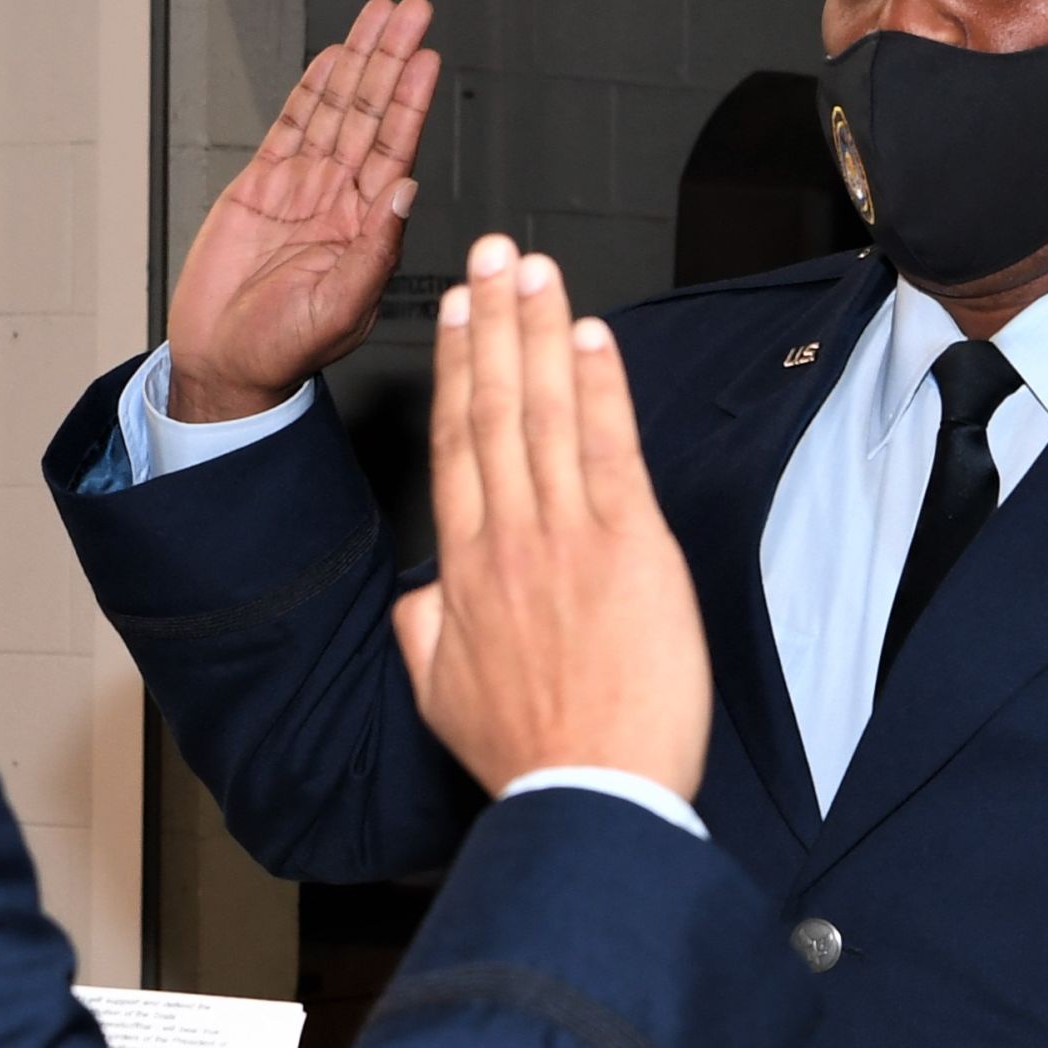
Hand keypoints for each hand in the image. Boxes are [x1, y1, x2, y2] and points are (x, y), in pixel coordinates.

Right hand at [165, 0, 438, 422]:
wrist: (223, 364)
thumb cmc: (284, 353)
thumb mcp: (339, 310)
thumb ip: (374, 251)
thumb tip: (405, 192)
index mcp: (367, 228)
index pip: (395, 148)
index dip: (410, 99)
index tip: (427, 56)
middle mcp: (339, 201)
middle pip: (369, 114)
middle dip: (389, 60)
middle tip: (410, 11)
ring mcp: (301, 190)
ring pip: (334, 111)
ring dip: (357, 62)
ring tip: (380, 17)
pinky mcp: (261, 188)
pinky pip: (291, 127)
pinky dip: (310, 91)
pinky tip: (332, 59)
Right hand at [390, 236, 708, 803]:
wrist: (591, 793)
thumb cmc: (531, 753)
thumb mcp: (438, 695)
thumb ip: (422, 627)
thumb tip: (418, 592)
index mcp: (464, 569)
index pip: (457, 443)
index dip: (457, 368)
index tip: (457, 314)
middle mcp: (510, 539)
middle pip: (495, 408)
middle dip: (493, 323)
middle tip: (494, 255)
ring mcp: (569, 537)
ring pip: (545, 414)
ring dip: (540, 333)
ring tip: (534, 271)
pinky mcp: (630, 547)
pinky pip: (609, 449)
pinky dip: (600, 389)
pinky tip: (591, 338)